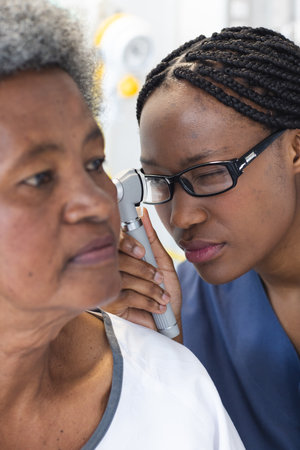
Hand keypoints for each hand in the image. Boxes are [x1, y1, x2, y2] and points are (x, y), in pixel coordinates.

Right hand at [104, 208, 181, 336]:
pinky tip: (157, 306)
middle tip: (159, 277)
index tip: (142, 251)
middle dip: (143, 269)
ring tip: (163, 296)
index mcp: (122, 256)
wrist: (167, 324)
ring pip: (124, 278)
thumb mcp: (163, 262)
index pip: (115, 241)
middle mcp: (112, 268)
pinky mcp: (111, 305)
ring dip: (150, 288)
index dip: (127, 243)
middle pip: (118, 259)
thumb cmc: (165, 291)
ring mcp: (109, 286)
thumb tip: (144, 213)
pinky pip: (127, 296)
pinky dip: (148, 301)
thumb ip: (152, 239)